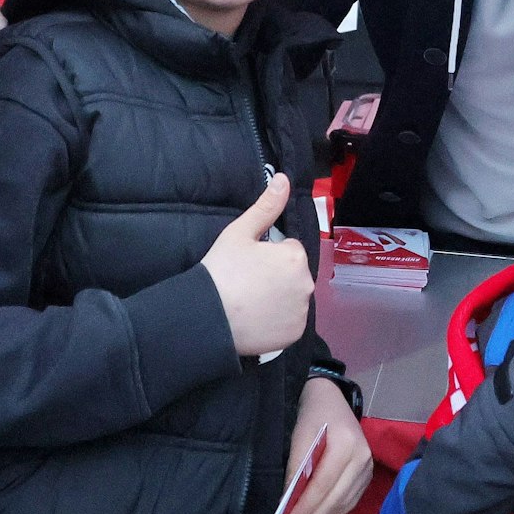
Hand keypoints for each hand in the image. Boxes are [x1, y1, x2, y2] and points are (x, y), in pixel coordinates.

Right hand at [201, 175, 312, 356]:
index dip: (269, 255)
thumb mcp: (240, 232)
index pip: (289, 250)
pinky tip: (257, 319)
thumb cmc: (222, 270)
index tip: (249, 264)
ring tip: (251, 301)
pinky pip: (290, 321)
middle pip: (294, 273)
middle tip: (248, 283)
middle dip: (277, 275)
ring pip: (293, 297)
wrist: (208, 317)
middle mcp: (306, 284)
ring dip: (279, 297)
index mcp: (295, 257)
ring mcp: (301, 312)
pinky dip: (278, 320)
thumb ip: (266, 206)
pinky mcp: (295, 334)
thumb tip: (283, 178)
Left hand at [284, 379, 372, 513]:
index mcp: (346, 444)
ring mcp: (368, 468)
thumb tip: (289, 499)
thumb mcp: (300, 436)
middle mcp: (362, 458)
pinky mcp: (368, 475)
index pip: (324, 484)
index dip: (306, 506)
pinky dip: (334, 511)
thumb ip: (297, 467)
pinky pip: (351, 500)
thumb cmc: (315, 416)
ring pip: (345, 503)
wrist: (333, 400)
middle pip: (336, 498)